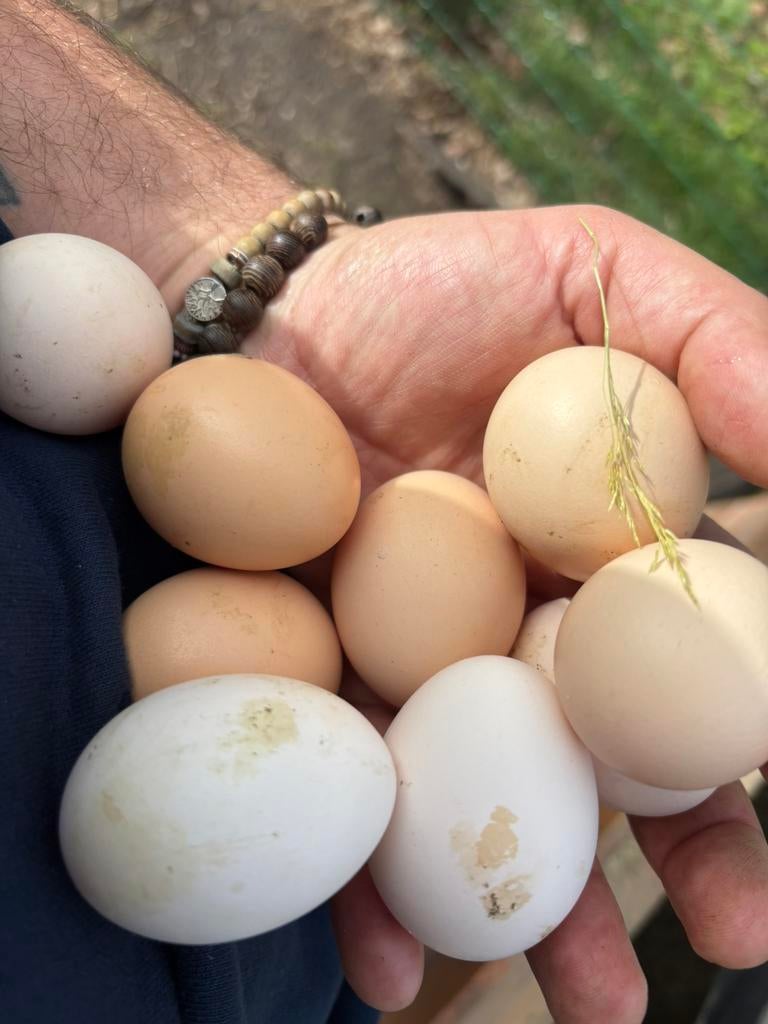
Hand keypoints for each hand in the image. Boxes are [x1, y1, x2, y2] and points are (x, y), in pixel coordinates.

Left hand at [249, 205, 767, 1020]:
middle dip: (661, 868)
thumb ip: (719, 345)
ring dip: (527, 917)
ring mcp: (412, 680)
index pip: (690, 677)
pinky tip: (388, 965)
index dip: (741, 757)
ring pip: (479, 818)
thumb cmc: (430, 288)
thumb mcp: (595, 277)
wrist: (258, 315)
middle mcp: (515, 641)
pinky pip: (343, 801)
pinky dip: (366, 884)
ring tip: (578, 1005)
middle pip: (599, 772)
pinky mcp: (311, 694)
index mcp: (598, 566)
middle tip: (721, 955)